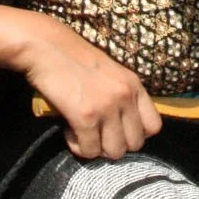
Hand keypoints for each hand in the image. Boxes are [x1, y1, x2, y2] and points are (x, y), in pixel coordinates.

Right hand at [22, 17, 161, 159]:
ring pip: (114, 152)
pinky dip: (77, 146)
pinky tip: (69, 131)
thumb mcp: (110, 74)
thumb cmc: (73, 59)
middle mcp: (126, 96)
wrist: (45, 46)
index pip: (154, 126)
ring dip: (96, 148)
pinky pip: (89, 150)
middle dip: (114, 144)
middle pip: (135, 144)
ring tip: (82, 133)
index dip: (135, 134)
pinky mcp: (86, 117)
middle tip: (96, 134)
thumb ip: (122, 97)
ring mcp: (107, 107)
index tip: (117, 130)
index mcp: (134, 85)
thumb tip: (122, 130)